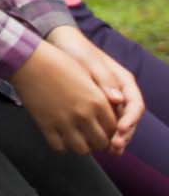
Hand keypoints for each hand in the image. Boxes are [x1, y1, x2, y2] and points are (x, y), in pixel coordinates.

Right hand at [11, 39, 116, 153]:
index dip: (111, 130)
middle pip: (101, 142)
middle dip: (98, 141)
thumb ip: (104, 91)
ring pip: (82, 149)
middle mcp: (84, 114)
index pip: (114, 128)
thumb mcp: (87, 73)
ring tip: (76, 137)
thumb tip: (119, 102)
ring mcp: (64, 121)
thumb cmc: (58, 62)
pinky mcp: (45, 125)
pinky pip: (59, 147)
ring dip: (81, 146)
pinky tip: (60, 137)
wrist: (28, 60)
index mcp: (97, 101)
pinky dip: (62, 146)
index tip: (103, 127)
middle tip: (91, 135)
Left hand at [47, 26, 143, 152]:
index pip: (136, 105)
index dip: (131, 120)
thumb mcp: (89, 62)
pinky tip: (95, 145)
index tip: (120, 129)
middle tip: (113, 147)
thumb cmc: (75, 51)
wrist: (58, 44)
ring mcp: (108, 102)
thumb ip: (104, 80)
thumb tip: (118, 100)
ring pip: (117, 125)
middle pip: (129, 119)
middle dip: (124, 135)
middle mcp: (120, 94)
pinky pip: (103, 124)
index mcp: (124, 82)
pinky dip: (102, 135)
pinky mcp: (94, 108)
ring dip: (115, 139)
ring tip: (108, 151)